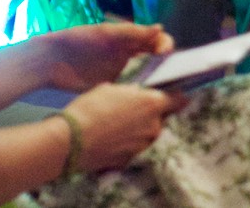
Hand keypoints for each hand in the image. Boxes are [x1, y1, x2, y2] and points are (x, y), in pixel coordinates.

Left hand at [41, 22, 173, 91]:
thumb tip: (160, 28)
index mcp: (130, 38)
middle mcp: (129, 54)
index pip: (156, 40)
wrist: (50, 61)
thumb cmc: (79, 41)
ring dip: (155, 80)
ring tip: (160, 89)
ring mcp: (121, 71)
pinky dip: (140, 92)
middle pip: (155, 58)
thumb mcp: (106, 33)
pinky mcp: (112, 86)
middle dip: (166, 65)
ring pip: (146, 75)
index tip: (166, 56)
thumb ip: (132, 32)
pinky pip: (132, 89)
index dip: (165, 45)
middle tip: (170, 76)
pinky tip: (144, 98)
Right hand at [61, 83, 181, 172]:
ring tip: (115, 125)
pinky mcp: (129, 160)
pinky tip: (108, 139)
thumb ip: (131, 92)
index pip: (178, 100)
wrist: (70, 140)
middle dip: (150, 114)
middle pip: (160, 118)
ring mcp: (142, 145)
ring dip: (137, 130)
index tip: (171, 97)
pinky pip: (132, 148)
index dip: (175, 98)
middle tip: (130, 110)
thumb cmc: (90, 108)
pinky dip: (125, 144)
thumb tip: (136, 94)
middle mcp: (153, 126)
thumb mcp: (112, 89)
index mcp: (152, 104)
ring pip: (146, 134)